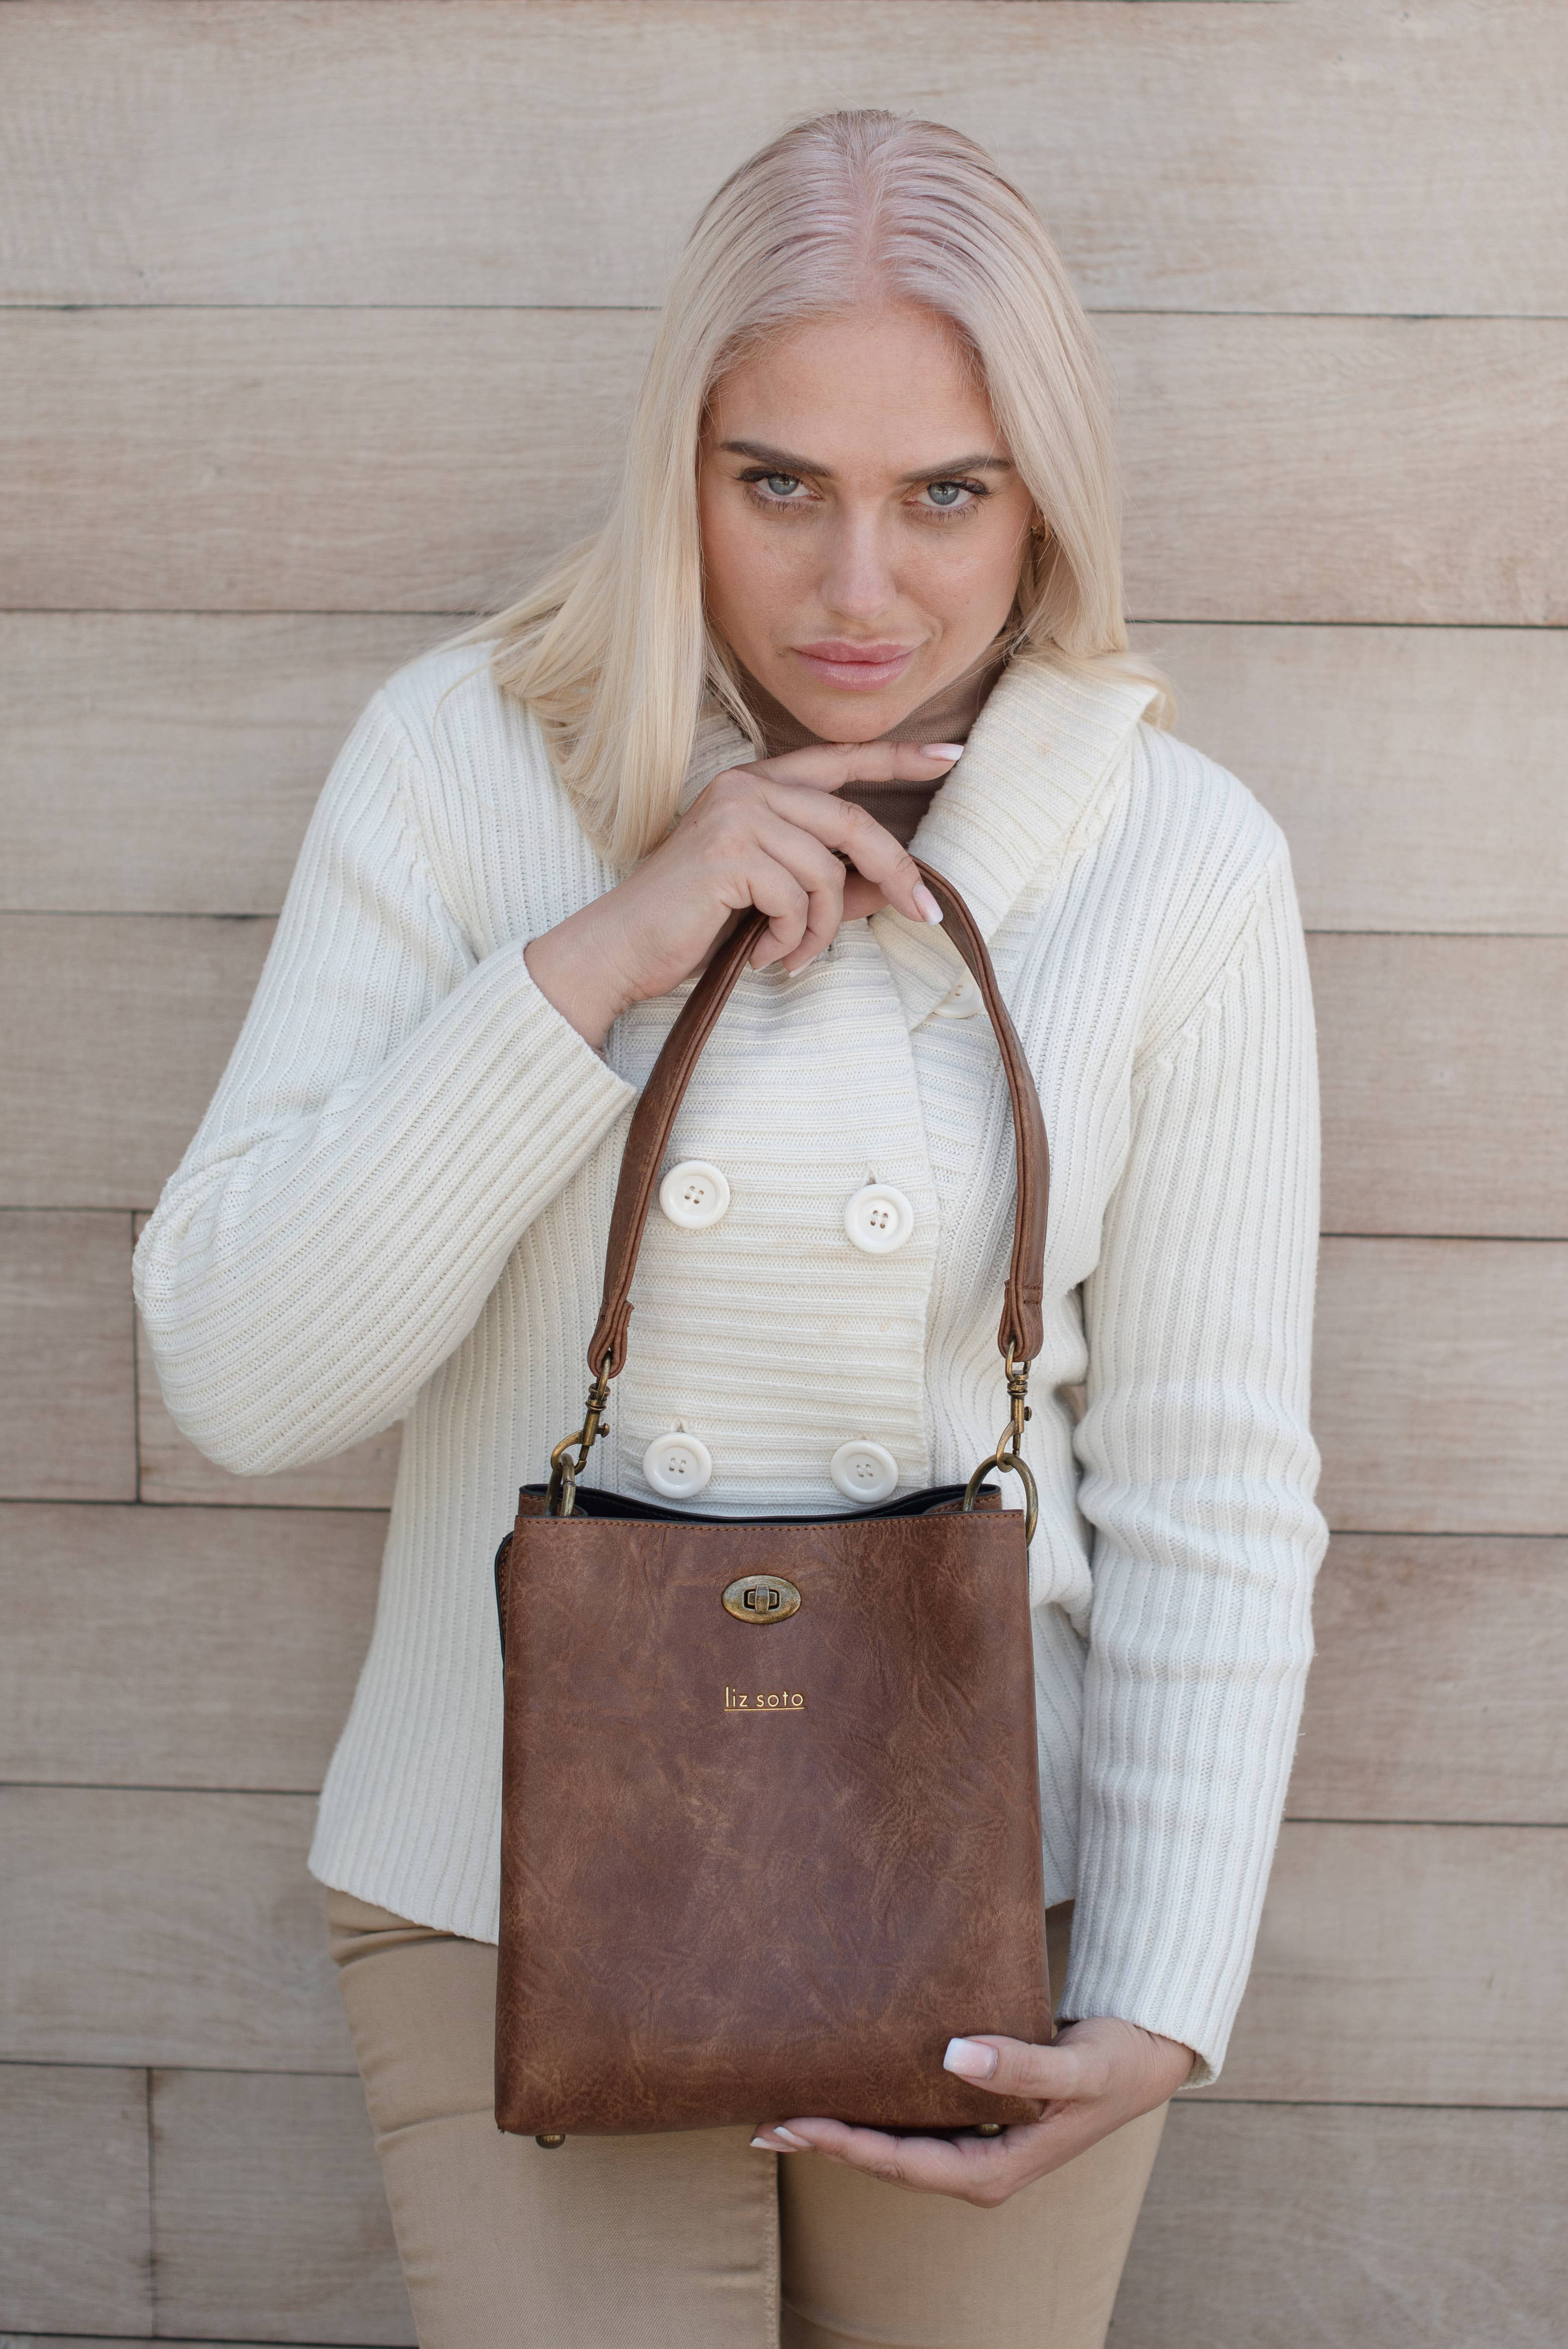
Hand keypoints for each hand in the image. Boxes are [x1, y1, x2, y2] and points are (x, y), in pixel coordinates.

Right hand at [524, 740, 960, 1048]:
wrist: (620, 949)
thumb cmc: (693, 925)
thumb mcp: (772, 899)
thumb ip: (831, 885)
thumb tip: (895, 888)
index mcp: (755, 785)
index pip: (840, 760)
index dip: (899, 757)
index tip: (952, 754)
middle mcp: (746, 787)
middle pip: (852, 822)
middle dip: (896, 872)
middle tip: (925, 913)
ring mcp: (736, 815)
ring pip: (828, 871)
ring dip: (820, 928)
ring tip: (790, 954)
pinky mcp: (728, 852)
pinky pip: (798, 900)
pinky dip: (791, 939)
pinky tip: (760, 954)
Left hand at [750, 2017, 1194, 2207]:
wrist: (1146, 2055)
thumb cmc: (1114, 2060)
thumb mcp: (1075, 2064)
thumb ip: (1019, 2064)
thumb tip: (954, 2056)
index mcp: (995, 2170)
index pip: (901, 2163)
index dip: (843, 2146)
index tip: (793, 2121)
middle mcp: (979, 2166)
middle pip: (886, 2163)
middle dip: (826, 2144)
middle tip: (763, 2121)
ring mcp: (977, 2146)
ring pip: (894, 2146)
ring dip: (842, 2130)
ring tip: (785, 2109)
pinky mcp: (976, 2121)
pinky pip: (912, 2123)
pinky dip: (874, 2110)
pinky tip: (846, 2088)